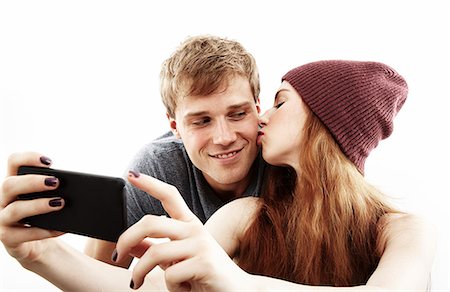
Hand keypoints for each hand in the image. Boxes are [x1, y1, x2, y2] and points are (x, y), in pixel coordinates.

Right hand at [0, 152, 64, 264]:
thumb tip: (77, 185)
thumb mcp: (49, 198)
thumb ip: (55, 189)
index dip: (28, 158)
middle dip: (33, 182)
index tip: (49, 162)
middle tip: (56, 182)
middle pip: (9, 185)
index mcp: (14, 184)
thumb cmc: (46, 216)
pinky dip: (45, 231)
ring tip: (60, 203)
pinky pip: (24, 234)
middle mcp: (3, 200)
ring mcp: (3, 220)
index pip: (13, 162)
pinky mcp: (9, 239)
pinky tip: (61, 229)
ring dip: (39, 205)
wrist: (39, 245)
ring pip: (15, 209)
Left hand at [115, 171, 249, 290]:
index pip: (169, 196)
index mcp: (189, 224)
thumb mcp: (176, 260)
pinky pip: (171, 274)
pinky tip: (182, 288)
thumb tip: (130, 245)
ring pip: (155, 252)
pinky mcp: (205, 263)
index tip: (131, 174)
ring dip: (139, 272)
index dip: (150, 183)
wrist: (237, 291)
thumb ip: (155, 249)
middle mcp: (195, 229)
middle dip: (126, 239)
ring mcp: (201, 245)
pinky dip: (170, 286)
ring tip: (137, 284)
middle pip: (151, 222)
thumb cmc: (204, 274)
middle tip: (116, 257)